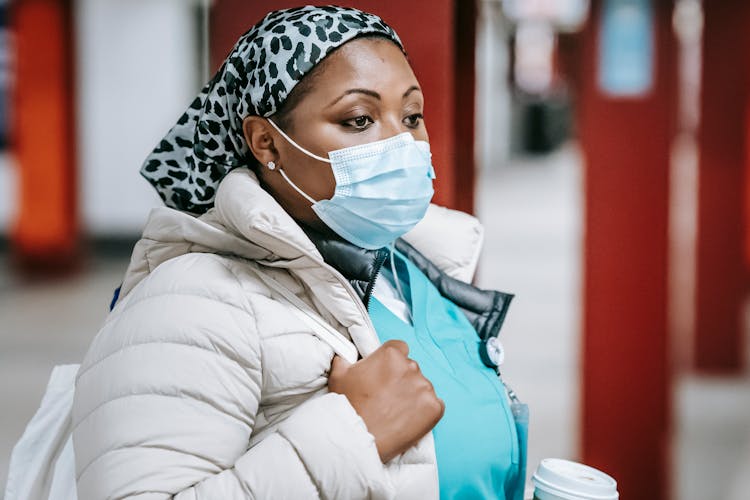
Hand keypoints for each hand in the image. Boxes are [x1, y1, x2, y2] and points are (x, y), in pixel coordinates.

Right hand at [328, 340, 444, 462]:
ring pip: (422, 387)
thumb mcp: (339, 376)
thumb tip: (344, 357)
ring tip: (395, 411)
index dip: (392, 362)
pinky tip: (408, 419)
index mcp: (391, 355)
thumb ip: (345, 360)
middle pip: (411, 368)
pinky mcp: (434, 408)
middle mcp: (411, 367)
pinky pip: (435, 405)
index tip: (386, 373)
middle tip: (387, 397)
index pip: (399, 349)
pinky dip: (425, 412)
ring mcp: (424, 388)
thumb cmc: (347, 407)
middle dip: (401, 380)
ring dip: (413, 396)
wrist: (356, 439)